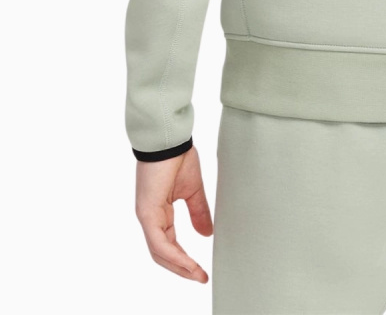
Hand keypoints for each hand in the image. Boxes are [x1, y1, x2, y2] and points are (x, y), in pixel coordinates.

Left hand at [135, 145, 212, 282]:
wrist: (169, 138)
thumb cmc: (178, 157)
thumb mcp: (193, 190)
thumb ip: (198, 212)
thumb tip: (206, 234)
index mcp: (159, 212)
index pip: (169, 245)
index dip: (184, 260)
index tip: (201, 271)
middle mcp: (150, 217)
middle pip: (162, 254)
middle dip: (182, 269)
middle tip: (200, 278)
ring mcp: (146, 216)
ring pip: (160, 252)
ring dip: (179, 267)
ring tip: (197, 275)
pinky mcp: (147, 212)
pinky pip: (159, 242)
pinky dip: (174, 255)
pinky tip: (188, 263)